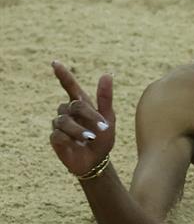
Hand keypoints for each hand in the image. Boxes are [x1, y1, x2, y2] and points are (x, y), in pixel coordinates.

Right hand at [50, 61, 115, 176]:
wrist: (97, 160)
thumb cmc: (103, 138)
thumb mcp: (109, 118)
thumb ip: (106, 97)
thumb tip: (107, 74)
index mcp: (81, 104)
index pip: (70, 86)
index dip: (63, 74)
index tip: (55, 62)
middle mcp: (67, 112)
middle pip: (73, 105)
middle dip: (89, 116)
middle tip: (103, 127)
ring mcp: (59, 124)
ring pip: (64, 121)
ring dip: (80, 131)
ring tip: (90, 139)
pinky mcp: (55, 138)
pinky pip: (59, 135)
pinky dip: (71, 140)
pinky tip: (77, 145)